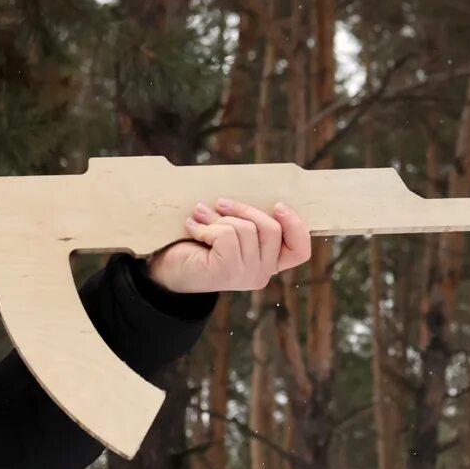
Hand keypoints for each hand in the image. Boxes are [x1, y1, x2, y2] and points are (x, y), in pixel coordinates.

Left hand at [144, 199, 313, 294]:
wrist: (169, 268)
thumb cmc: (200, 244)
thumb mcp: (232, 230)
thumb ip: (250, 221)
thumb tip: (259, 193)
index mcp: (269, 263)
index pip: (300, 251)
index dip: (295, 225)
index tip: (277, 205)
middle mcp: (262, 274)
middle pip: (271, 229)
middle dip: (244, 209)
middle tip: (220, 204)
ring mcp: (246, 275)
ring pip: (246, 229)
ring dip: (219, 217)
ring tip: (201, 217)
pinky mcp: (227, 272)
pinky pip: (226, 235)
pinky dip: (206, 226)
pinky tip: (193, 228)